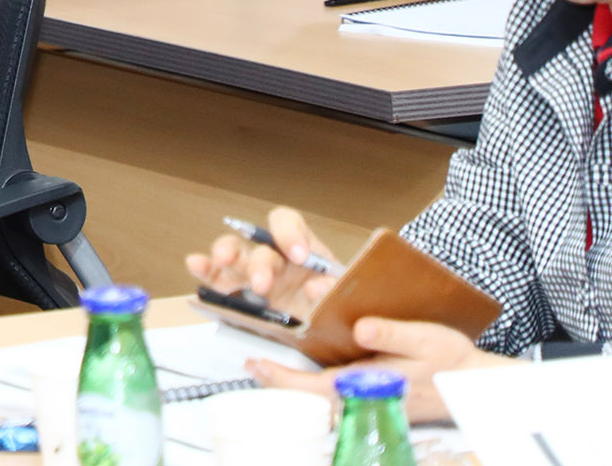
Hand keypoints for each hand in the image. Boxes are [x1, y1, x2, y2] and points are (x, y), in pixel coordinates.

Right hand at [185, 206, 340, 318]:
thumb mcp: (346, 296)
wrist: (330, 337)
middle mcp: (274, 256)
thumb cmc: (337, 308)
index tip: (299, 257)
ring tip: (221, 261)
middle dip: (259, 263)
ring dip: (226, 255)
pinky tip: (195, 263)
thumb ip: (336, 289)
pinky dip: (205, 271)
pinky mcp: (239, 296)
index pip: (287, 222)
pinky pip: (218, 279)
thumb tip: (317, 287)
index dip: (289, 233)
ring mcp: (253, 275)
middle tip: (262, 285)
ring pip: (233, 254)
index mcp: (301, 249)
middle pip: (258, 245)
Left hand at [245, 316, 512, 423]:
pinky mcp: (374, 399)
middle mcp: (364, 399)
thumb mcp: (425, 338)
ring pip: (321, 400)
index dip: (282, 378)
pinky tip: (304, 372)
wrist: (476, 385)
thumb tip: (360, 327)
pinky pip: (336, 397)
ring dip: (294, 385)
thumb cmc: (451, 361)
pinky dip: (313, 386)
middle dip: (280, 384)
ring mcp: (368, 403)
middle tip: (254, 365)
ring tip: (270, 368)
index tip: (257, 364)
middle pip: (310, 398)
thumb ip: (392, 333)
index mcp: (369, 385)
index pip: (314, 387)